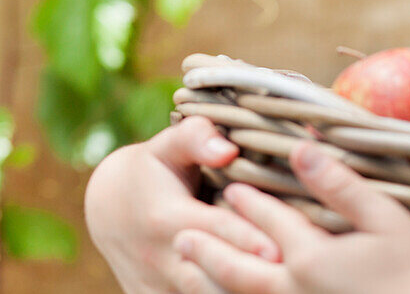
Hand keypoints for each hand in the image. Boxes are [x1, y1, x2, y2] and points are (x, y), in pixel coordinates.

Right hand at [84, 116, 280, 292]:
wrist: (108, 208)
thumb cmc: (151, 169)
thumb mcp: (166, 146)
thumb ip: (195, 138)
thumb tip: (227, 149)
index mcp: (166, 217)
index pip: (213, 230)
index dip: (245, 239)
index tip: (278, 249)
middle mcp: (161, 258)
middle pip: (212, 274)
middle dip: (251, 274)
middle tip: (293, 272)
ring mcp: (159, 286)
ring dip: (240, 291)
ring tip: (284, 287)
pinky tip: (260, 292)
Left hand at [169, 142, 409, 293]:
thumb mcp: (384, 217)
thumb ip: (338, 184)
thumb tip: (301, 147)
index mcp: (310, 256)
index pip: (268, 221)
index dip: (248, 201)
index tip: (230, 186)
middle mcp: (293, 289)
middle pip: (237, 266)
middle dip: (209, 249)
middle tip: (180, 236)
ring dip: (209, 282)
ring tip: (187, 271)